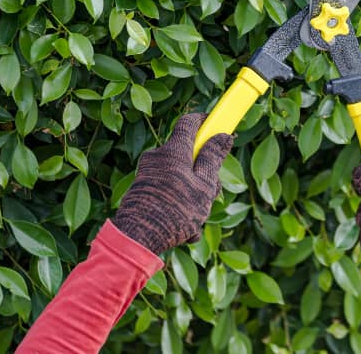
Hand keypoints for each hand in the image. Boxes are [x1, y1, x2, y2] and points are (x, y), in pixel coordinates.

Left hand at [112, 113, 231, 254]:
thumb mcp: (204, 185)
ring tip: (196, 221)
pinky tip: (185, 230)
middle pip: (187, 155)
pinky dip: (179, 207)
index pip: (189, 123)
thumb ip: (213, 158)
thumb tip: (223, 136)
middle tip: (212, 194)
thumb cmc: (175, 210)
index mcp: (173, 151)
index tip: (218, 124)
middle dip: (203, 172)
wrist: (137, 238)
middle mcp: (157, 158)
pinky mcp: (142, 192)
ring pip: (180, 178)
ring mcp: (147, 175)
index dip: (205, 121)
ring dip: (193, 196)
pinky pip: (168, 192)